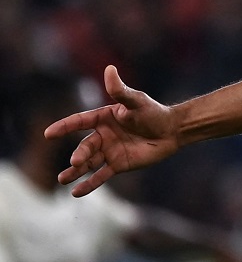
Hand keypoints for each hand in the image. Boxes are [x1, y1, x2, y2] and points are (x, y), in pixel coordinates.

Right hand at [44, 66, 180, 196]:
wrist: (171, 131)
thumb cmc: (154, 112)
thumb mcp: (136, 101)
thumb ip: (120, 90)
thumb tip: (109, 68)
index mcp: (103, 117)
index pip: (79, 121)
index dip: (64, 127)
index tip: (48, 133)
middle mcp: (102, 135)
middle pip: (85, 146)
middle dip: (79, 154)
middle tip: (75, 162)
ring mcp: (109, 151)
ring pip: (88, 163)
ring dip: (75, 172)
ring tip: (62, 179)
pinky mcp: (118, 165)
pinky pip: (100, 176)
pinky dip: (89, 184)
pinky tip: (76, 193)